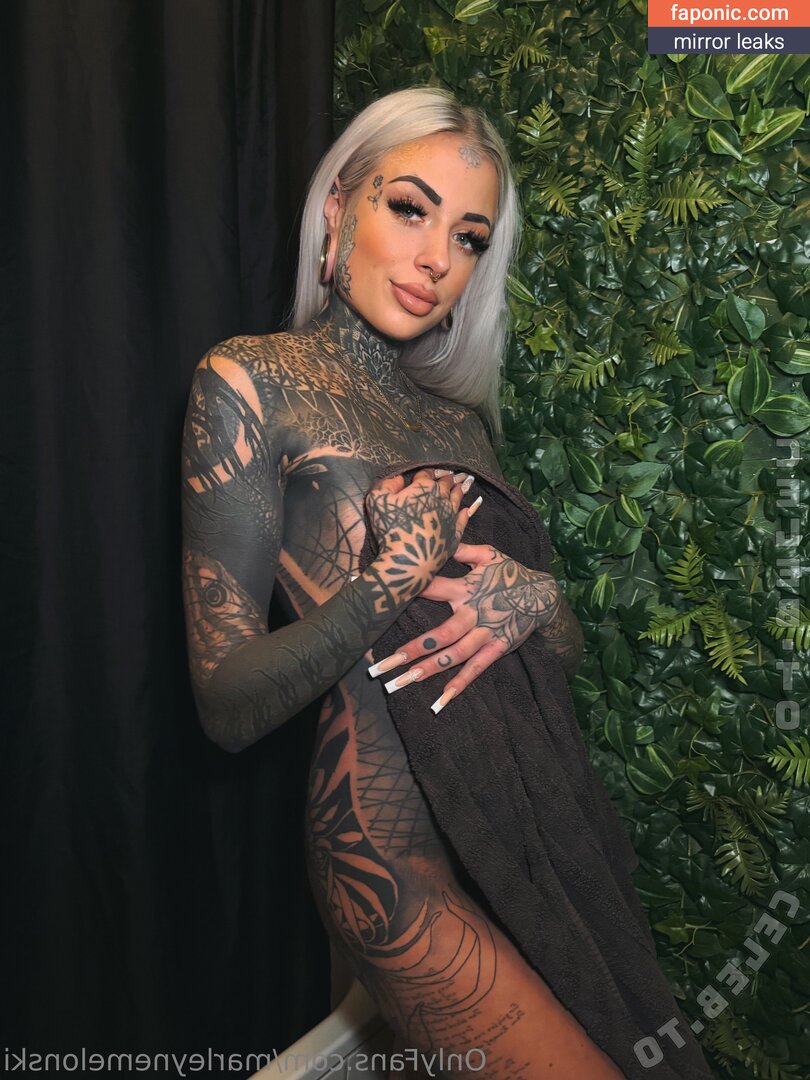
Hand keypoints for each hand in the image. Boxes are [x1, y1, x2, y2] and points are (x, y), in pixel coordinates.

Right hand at [364, 468, 479, 576]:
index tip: (434, 471)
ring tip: (467, 484)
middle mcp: (441, 499)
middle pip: (446, 484)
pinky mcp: (455, 534)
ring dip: (461, 490)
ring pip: (457, 499)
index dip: (428, 472)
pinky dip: (467, 513)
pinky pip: (463, 520)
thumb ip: (387, 485)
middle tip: (459, 474)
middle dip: (450, 478)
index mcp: (424, 487)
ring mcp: (450, 516)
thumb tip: (399, 479)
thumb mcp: (377, 501)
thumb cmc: (390, 528)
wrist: (408, 558)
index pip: (427, 474)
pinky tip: (468, 509)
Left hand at [367, 542, 561, 712]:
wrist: (543, 595)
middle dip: (411, 650)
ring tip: (402, 682)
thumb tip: (438, 535)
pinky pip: (477, 668)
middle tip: (382, 666)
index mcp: (466, 589)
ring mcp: (486, 633)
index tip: (379, 596)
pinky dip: (461, 683)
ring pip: (454, 655)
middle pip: (440, 634)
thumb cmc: (509, 573)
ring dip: (428, 670)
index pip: (432, 588)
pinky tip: (442, 699)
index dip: (407, 591)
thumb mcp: (488, 554)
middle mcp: (473, 613)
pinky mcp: (498, 647)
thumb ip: (461, 547)